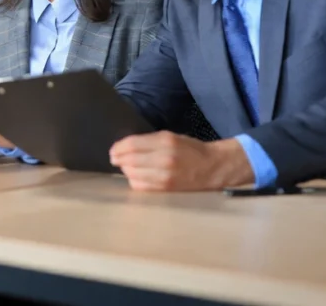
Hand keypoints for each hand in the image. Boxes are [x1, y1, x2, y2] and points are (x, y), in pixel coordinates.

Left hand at [109, 132, 253, 191]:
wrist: (212, 167)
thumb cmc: (190, 150)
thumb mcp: (170, 137)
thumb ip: (148, 141)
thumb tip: (124, 148)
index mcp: (165, 142)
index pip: (132, 145)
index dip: (118, 148)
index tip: (113, 150)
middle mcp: (164, 159)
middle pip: (130, 160)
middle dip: (119, 159)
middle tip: (115, 159)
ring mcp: (164, 176)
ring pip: (133, 174)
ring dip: (126, 170)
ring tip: (127, 167)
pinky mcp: (165, 189)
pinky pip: (140, 186)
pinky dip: (134, 181)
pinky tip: (137, 176)